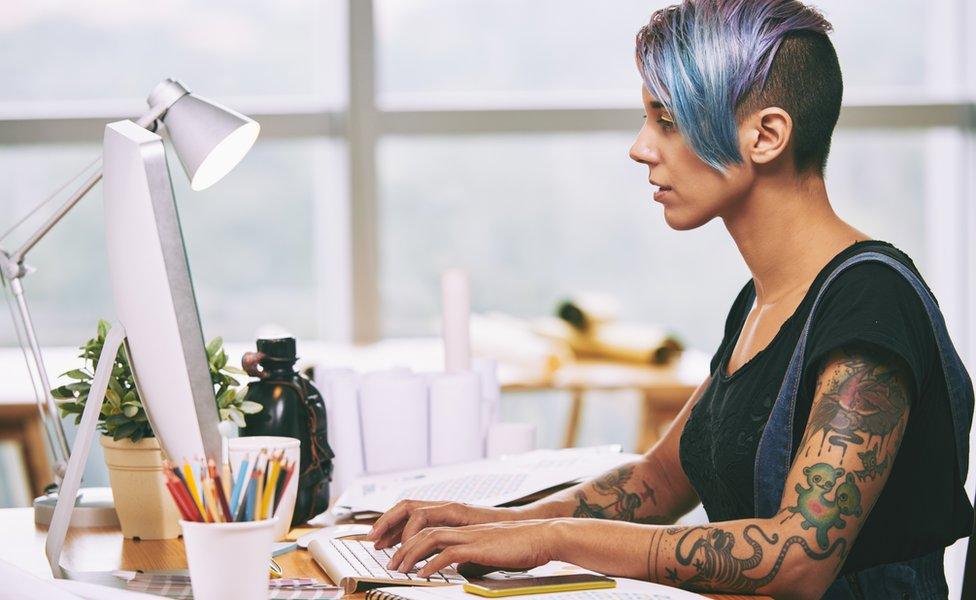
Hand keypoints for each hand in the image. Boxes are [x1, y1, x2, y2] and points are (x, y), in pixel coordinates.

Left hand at [386, 520, 564, 577]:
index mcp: (464, 526)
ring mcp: (470, 535)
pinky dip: (432, 564)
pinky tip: (423, 574)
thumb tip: (457, 567)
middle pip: (421, 528)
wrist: (544, 537)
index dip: (407, 535)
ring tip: (398, 567)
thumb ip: (470, 554)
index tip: (393, 549)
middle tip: (387, 560)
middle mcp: (463, 527)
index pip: (427, 524)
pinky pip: (448, 553)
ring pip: (429, 537)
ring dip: (410, 552)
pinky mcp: (478, 546)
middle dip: (400, 542)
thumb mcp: (489, 549)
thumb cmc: (521, 545)